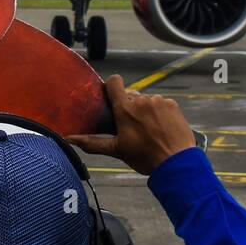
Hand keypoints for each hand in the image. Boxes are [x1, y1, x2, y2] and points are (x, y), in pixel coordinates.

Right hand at [68, 74, 195, 174]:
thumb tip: (70, 139)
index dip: (111, 87)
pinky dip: (160, 113)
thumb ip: (92, 143)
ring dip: (145, 110)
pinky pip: (161, 103)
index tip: (112, 97)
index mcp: (125, 109)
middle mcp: (141, 100)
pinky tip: (161, 128)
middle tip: (131, 126)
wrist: (175, 162)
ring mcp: (158, 101)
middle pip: (131, 95)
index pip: (114, 82)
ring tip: (149, 130)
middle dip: (129, 107)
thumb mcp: (116, 150)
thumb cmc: (145, 157)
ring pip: (146, 100)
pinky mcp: (172, 105)